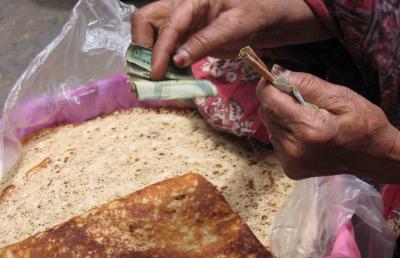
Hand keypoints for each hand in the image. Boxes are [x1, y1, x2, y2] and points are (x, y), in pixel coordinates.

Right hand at [131, 0, 331, 79]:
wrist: (264, 17)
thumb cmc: (254, 14)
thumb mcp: (234, 27)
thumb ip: (205, 41)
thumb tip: (177, 60)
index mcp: (192, 1)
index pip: (167, 25)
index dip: (159, 51)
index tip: (156, 75)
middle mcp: (180, 9)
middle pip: (145, 21)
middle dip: (142, 47)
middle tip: (151, 73)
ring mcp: (181, 23)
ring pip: (151, 35)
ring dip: (149, 57)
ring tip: (158, 79)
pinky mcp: (185, 37)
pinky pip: (166, 48)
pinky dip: (163, 63)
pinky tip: (170, 77)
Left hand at [256, 65, 399, 182]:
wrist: (374, 158)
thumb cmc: (363, 123)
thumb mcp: (341, 96)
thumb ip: (307, 84)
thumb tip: (276, 72)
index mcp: (308, 129)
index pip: (268, 100)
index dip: (269, 85)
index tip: (279, 80)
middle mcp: (294, 148)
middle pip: (266, 113)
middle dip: (278, 101)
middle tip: (302, 101)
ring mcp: (290, 161)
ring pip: (269, 126)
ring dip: (281, 117)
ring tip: (306, 119)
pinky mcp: (289, 168)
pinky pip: (276, 140)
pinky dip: (285, 133)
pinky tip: (304, 134)